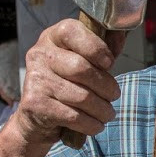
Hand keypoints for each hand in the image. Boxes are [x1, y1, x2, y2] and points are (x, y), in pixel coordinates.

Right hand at [15, 19, 126, 145]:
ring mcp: (35, 80)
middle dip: (107, 86)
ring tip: (107, 113)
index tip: (109, 63)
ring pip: (82, 97)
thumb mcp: (84, 61)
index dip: (96, 47)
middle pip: (81, 68)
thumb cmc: (68, 84)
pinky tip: (96, 124)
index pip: (72, 31)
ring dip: (102, 110)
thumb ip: (103, 48)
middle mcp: (39, 55)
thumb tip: (120, 35)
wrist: (36, 118)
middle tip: (114, 95)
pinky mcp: (35, 104)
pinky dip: (91, 124)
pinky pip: (74, 116)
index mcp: (52, 37)